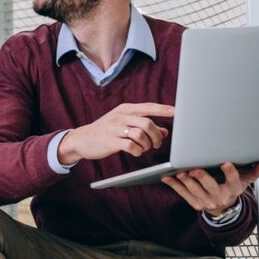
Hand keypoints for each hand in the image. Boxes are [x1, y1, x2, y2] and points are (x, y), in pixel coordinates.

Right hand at [57, 103, 173, 163]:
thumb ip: (144, 126)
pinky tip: (136, 152)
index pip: (149, 107)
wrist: (81, 139)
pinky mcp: (110, 141)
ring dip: (147, 144)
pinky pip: (131, 146)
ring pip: (140, 134)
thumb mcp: (124, 125)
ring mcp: (115, 128)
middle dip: (156, 135)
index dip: (164, 109)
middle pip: (147, 123)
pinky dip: (138, 151)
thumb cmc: (106, 131)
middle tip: (157, 144)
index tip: (177, 112)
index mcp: (125, 109)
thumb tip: (165, 132)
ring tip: (144, 148)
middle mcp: (120, 116)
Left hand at [161, 161, 258, 217]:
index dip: (230, 172)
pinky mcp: (194, 203)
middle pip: (210, 186)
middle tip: (195, 169)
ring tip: (180, 172)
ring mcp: (205, 201)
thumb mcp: (245, 182)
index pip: (233, 180)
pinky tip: (167, 177)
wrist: (223, 209)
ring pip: (194, 191)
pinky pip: (183, 194)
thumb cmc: (231, 189)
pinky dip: (174, 185)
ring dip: (186, 182)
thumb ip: (254, 172)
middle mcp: (219, 197)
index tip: (226, 163)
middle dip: (202, 178)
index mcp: (232, 190)